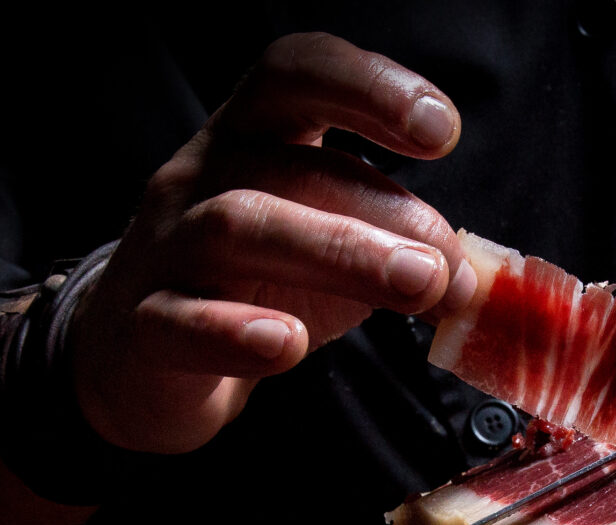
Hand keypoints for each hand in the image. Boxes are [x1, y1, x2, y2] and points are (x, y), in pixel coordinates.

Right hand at [70, 32, 477, 453]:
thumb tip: (476, 276)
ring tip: (414, 289)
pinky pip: (181, 320)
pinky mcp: (143, 326)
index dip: (367, 86)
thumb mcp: (329, 250)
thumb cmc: (247, 287)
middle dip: (381, 208)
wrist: (139, 361)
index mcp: (251, 138)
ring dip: (338, 253)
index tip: (439, 132)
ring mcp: (165, 250)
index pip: (293, 73)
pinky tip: (286, 344)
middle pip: (283, 165)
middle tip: (449, 263)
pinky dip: (236, 331)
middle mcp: (201, 177)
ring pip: (236, 228)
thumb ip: (400, 248)